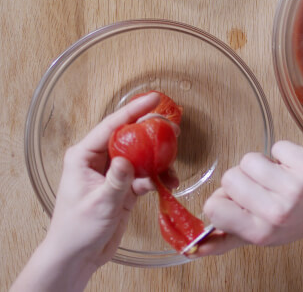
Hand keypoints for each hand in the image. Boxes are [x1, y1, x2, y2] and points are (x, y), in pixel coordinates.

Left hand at [11, 92, 177, 291]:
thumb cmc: (77, 230)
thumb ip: (115, 181)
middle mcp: (100, 159)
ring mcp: (114, 172)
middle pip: (130, 136)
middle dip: (153, 133)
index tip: (154, 99)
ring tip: (172, 167)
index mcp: (84, 155)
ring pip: (142, 155)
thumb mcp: (98, 204)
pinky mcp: (126, 186)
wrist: (79, 256)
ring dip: (159, 161)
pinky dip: (158, 178)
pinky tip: (166, 184)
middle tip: (173, 131)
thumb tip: (127, 161)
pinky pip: (146, 174)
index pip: (112, 125)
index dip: (134, 111)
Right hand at [194, 141, 302, 255]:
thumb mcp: (263, 235)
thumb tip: (193, 247)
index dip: (225, 197)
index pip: (214, 207)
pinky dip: (285, 152)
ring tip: (281, 176)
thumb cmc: (298, 220)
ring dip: (264, 163)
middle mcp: (277, 212)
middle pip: (231, 177)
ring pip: (250, 159)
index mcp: (261, 232)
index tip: (242, 198)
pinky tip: (296, 166)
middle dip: (246, 177)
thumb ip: (226, 239)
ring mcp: (295, 187)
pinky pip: (277, 146)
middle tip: (266, 187)